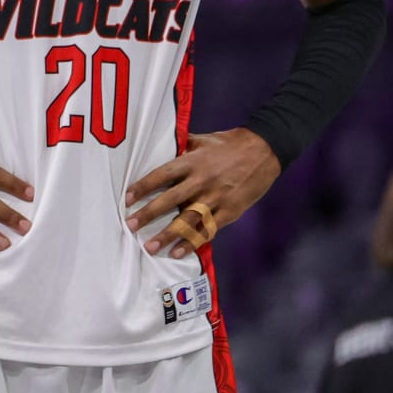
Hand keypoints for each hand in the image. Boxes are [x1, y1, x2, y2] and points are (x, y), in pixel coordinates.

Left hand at [126, 128, 280, 258]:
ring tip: (150, 247)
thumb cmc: (230, 144)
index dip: (142, 188)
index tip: (127, 199)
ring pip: (187, 219)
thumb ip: (181, 146)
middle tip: (130, 226)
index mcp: (192, 162)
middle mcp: (201, 181)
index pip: (160, 176)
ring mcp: (216, 198)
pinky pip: (208, 230)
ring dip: (167, 234)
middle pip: (169, 200)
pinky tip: (178, 252)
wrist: (265, 150)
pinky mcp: (230, 211)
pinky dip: (193, 242)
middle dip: (148, 214)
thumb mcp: (202, 139)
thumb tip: (159, 146)